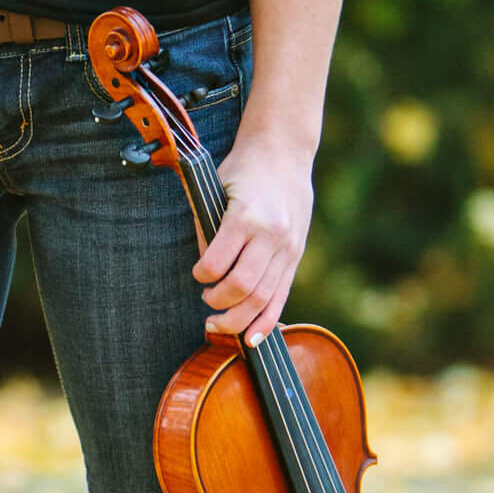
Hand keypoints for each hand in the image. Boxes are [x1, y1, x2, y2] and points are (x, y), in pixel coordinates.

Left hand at [193, 127, 313, 344]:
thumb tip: (206, 271)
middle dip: (218, 304)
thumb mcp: (215, 190)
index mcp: (247, 216)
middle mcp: (272, 235)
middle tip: (206, 302)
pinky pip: (281, 297)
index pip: (219, 262)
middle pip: (243, 287)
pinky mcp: (296, 256)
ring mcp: (288, 247)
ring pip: (263, 298)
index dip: (202, 276)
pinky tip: (251, 339)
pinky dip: (266, 322)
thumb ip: (208, 229)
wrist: (284, 153)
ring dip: (238, 319)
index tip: (197, 274)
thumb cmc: (243, 171)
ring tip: (218, 323)